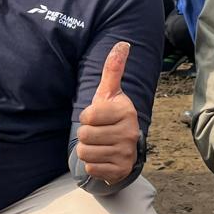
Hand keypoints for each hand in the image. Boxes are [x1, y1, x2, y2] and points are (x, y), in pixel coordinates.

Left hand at [77, 41, 139, 183]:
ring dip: (88, 150)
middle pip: (84, 135)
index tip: (98, 117)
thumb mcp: (109, 93)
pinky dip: (93, 165)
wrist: (125, 147)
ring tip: (100, 145)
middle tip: (98, 133)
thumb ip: (113, 69)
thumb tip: (123, 43)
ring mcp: (126, 153)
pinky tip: (103, 158)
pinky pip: (91, 168)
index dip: (87, 117)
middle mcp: (129, 132)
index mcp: (125, 111)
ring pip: (85, 152)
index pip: (87, 116)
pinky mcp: (120, 170)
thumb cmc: (111, 117)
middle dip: (86, 135)